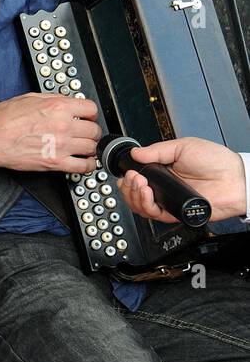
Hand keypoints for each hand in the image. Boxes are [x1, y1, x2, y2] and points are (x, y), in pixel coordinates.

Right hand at [0, 93, 101, 174]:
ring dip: (90, 147)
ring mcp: (61, 145)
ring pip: (91, 147)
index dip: (90, 114)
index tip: (88, 118)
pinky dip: (88, 165)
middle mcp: (63, 125)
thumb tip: (67, 101)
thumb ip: (53, 99)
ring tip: (84, 148)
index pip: (91, 109)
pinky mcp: (56, 163)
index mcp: (58, 107)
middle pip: (94, 130)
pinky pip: (84, 166)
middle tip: (85, 134)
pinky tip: (84, 161)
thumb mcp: (29, 98)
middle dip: (91, 131)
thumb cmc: (3, 119)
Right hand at [118, 137, 247, 222]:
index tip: (129, 171)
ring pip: (140, 206)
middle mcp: (164, 188)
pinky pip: (154, 214)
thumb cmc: (216, 162)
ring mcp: (169, 201)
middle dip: (127, 186)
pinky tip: (147, 193)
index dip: (128, 177)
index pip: (136, 178)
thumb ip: (157, 150)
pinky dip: (145, 204)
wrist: (234, 179)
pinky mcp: (175, 213)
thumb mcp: (184, 147)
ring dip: (134, 195)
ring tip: (140, 184)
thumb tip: (136, 152)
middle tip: (133, 177)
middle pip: (133, 194)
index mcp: (163, 172)